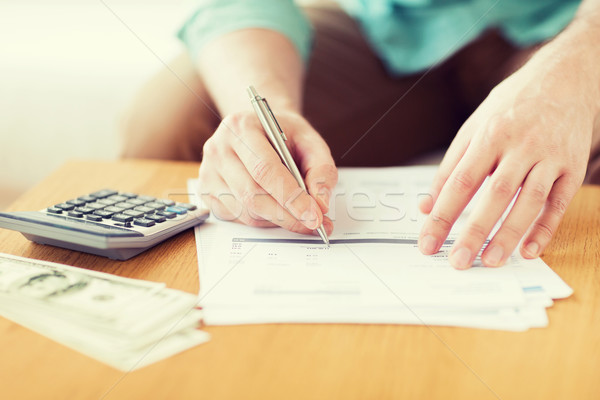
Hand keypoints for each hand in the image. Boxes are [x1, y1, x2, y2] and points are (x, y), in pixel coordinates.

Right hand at [198, 110, 337, 234]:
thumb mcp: (310, 142)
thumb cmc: (284, 135)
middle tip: (314, 224)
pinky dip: (262, 221)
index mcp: (242, 127)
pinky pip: (237, 218)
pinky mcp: (207, 192)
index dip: (291, 197)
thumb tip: (320, 204)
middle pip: (251, 194)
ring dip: (277, 220)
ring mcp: (208, 171)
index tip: (314, 216)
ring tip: (298, 215)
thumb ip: (322, 170)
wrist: (260, 129)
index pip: (265, 169)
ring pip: (245, 211)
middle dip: (287, 216)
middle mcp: (218, 148)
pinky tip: (276, 210)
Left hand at [418, 54, 595, 268]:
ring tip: (490, 261)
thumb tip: (427, 205)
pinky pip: (559, 202)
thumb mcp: (474, 127)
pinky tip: (529, 250)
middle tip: (458, 262)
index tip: (428, 242)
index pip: (460, 183)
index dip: (443, 216)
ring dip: (509, 235)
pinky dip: (545, 228)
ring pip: (529, 201)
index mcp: (489, 135)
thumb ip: (449, 167)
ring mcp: (550, 156)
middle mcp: (520, 145)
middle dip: (474, 232)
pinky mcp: (572, 166)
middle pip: (494, 195)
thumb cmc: (512, 105)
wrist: (565, 77)